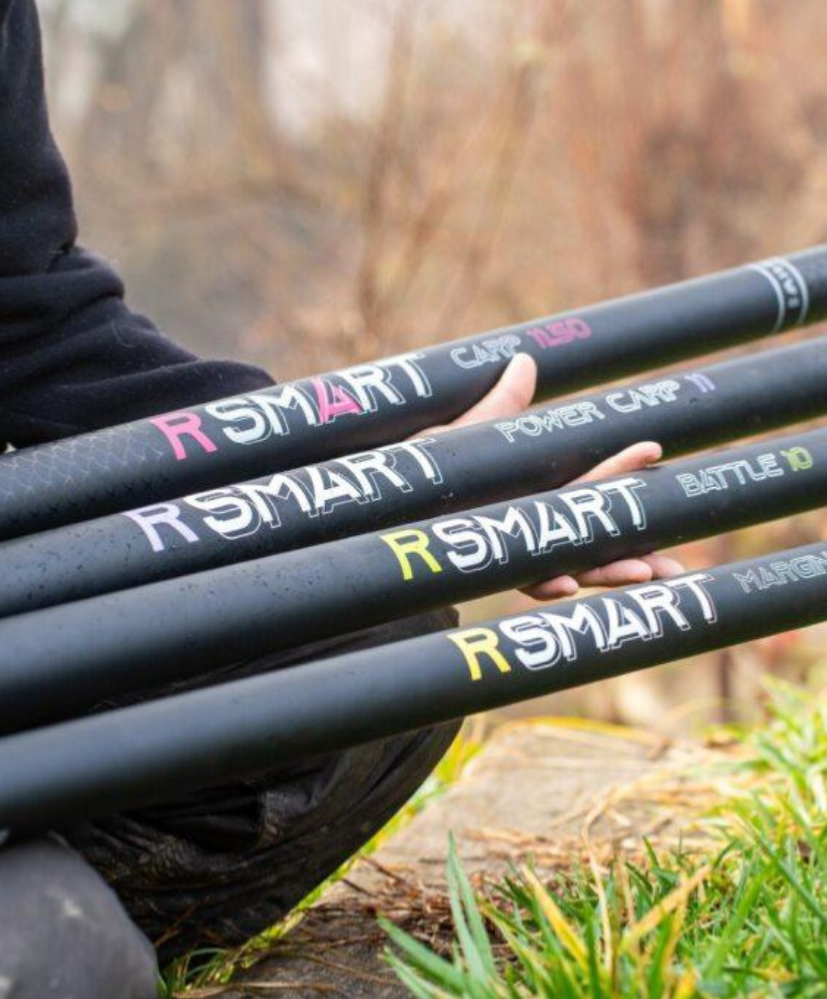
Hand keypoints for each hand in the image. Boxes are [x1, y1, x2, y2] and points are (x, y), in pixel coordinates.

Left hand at [420, 354, 684, 600]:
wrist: (374, 501)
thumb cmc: (416, 472)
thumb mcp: (462, 438)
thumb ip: (498, 410)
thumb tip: (525, 359)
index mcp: (527, 492)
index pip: (585, 485)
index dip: (620, 469)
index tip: (656, 450)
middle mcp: (525, 525)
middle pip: (590, 537)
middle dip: (634, 550)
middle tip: (678, 563)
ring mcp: (508, 547)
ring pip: (568, 565)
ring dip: (605, 572)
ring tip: (643, 573)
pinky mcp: (483, 565)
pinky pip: (519, 580)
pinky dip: (544, 582)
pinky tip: (565, 584)